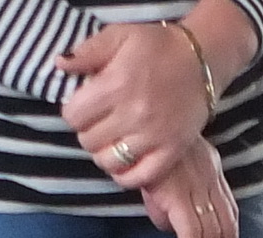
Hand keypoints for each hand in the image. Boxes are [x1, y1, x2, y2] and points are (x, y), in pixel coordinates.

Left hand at [57, 20, 210, 190]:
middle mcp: (134, 113)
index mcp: (117, 84)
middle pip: (89, 141)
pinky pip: (139, 177)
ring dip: (105, 154)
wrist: (201, 61)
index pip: (73, 116)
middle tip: (100, 122)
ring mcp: (154, 136)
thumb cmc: (158, 46)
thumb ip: (88, 51)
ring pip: (109, 162)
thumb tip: (61, 65)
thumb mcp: (120, 36)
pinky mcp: (171, 151)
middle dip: (88, 132)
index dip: (74, 112)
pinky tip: (125, 161)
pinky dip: (126, 175)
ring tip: (112, 140)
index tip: (84, 106)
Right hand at [139, 142, 239, 237]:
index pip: (230, 213)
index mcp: (212, 170)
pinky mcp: (177, 193)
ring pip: (213, 232)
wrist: (131, 124)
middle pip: (227, 226)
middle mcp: (210, 177)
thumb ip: (172, 200)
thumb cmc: (143, 148)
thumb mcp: (166, 171)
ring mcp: (195, 185)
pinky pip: (192, 231)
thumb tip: (169, 228)